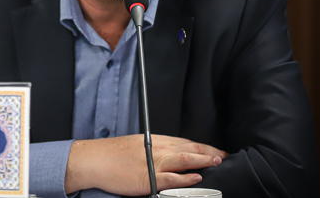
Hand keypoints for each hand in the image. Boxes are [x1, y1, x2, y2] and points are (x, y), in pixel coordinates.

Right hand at [64, 134, 227, 195]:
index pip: (184, 141)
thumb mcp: (136, 145)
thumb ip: (154, 150)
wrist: (94, 160)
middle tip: (224, 156)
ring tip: (216, 162)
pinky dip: (185, 178)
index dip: (203, 146)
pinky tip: (196, 177)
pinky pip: (171, 178)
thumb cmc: (112, 154)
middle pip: (188, 148)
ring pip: (184, 159)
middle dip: (208, 151)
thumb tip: (170, 155)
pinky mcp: (148, 178)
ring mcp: (152, 163)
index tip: (216, 150)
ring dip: (202, 160)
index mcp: (154, 140)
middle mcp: (156, 148)